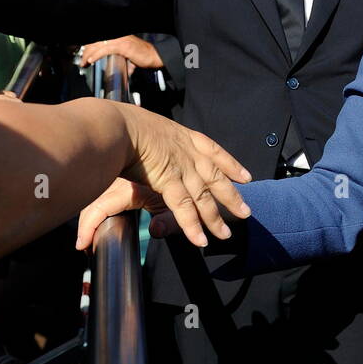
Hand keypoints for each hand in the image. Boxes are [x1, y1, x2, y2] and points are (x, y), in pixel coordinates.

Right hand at [75, 105, 251, 250]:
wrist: (117, 125)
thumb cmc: (122, 123)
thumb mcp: (146, 127)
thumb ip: (152, 141)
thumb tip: (148, 144)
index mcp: (184, 136)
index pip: (214, 151)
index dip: (231, 164)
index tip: (245, 176)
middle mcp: (188, 152)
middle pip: (216, 178)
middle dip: (232, 196)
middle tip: (245, 211)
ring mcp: (182, 167)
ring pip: (204, 198)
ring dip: (215, 219)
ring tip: (225, 234)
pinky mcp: (170, 181)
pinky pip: (185, 208)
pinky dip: (193, 226)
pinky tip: (201, 240)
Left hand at [81, 35, 163, 70]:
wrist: (155, 56)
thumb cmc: (144, 55)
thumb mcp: (128, 53)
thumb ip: (120, 57)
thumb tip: (116, 67)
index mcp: (118, 36)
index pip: (99, 38)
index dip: (89, 46)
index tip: (84, 55)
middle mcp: (118, 35)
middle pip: (96, 41)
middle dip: (86, 51)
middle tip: (82, 62)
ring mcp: (120, 40)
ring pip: (98, 45)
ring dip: (88, 55)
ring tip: (84, 63)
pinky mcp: (123, 46)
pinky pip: (105, 50)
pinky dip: (96, 55)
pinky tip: (91, 60)